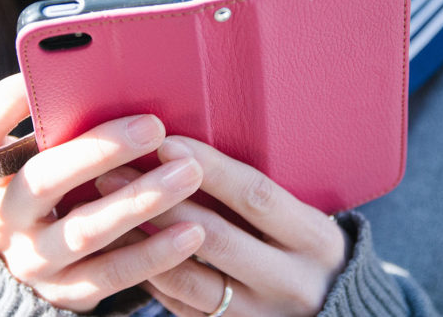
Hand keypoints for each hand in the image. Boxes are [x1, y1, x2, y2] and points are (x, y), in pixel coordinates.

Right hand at [0, 74, 206, 312]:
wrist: (41, 257)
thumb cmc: (58, 183)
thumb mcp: (46, 154)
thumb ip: (65, 124)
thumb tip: (116, 79)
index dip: (7, 103)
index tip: (41, 76)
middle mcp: (2, 216)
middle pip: (44, 180)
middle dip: (101, 150)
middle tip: (154, 126)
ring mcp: (32, 258)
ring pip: (85, 231)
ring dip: (140, 201)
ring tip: (189, 173)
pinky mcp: (66, 290)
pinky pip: (112, 274)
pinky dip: (154, 253)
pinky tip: (192, 231)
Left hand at [96, 136, 352, 315]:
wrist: (336, 309)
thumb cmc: (306, 250)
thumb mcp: (303, 219)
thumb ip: (258, 195)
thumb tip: (188, 151)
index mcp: (315, 239)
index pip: (257, 196)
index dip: (210, 169)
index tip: (165, 143)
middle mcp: (291, 280)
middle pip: (216, 238)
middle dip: (160, 202)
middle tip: (112, 173)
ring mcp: (261, 313)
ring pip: (191, 278)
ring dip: (142, 243)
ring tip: (106, 211)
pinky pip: (182, 306)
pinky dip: (150, 275)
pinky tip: (122, 249)